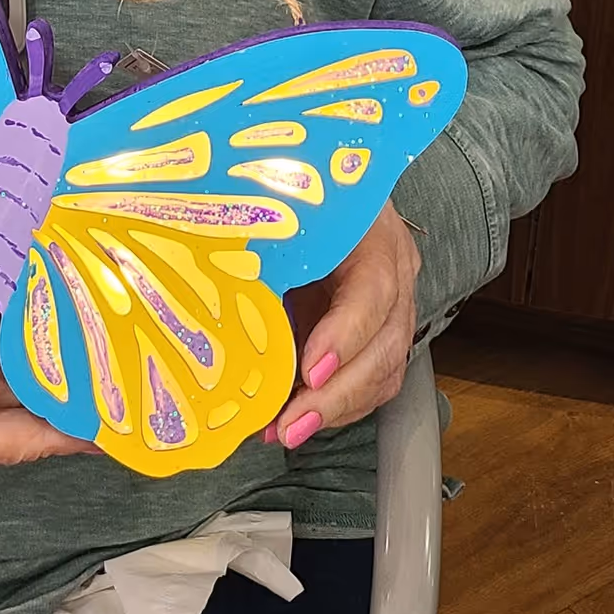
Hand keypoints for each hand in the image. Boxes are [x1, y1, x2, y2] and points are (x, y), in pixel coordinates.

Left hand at [266, 201, 420, 450]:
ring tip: (283, 431)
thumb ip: (264, 252)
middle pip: (384, 345)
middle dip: (336, 395)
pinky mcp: (380, 330)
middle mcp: (396, 271)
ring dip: (334, 410)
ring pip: (382, 372)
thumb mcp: (282, 211)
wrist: (323, 182)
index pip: (373, 289)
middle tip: (290, 424)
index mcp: (374, 232)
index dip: (344, 335)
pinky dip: (333, 406)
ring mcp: (395, 304)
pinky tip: (292, 419)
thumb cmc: (293, 188)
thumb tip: (216, 298)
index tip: (308, 371)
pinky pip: (369, 380)